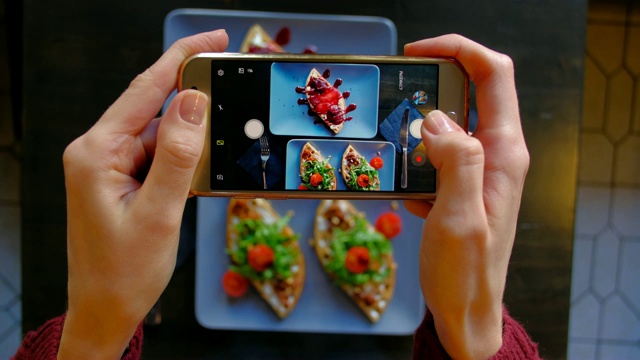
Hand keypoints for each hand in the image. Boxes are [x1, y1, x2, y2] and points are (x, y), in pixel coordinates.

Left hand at [58, 30, 227, 358]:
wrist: (105, 310)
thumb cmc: (123, 272)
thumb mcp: (158, 214)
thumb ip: (176, 156)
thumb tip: (194, 102)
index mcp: (97, 152)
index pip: (144, 91)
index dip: (181, 59)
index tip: (213, 40)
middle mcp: (100, 151)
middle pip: (154, 109)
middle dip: (194, 99)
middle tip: (232, 90)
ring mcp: (111, 167)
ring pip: (162, 135)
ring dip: (192, 139)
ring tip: (218, 152)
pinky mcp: (124, 181)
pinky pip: (160, 158)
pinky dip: (185, 160)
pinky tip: (203, 170)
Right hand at [404, 35, 528, 358]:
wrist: (466, 311)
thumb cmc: (465, 273)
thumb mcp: (458, 217)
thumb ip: (454, 161)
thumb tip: (434, 118)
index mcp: (503, 152)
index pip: (493, 75)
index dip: (459, 51)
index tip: (417, 53)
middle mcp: (495, 154)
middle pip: (469, 93)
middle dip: (429, 88)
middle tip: (393, 100)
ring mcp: (478, 169)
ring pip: (446, 125)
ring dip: (415, 130)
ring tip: (390, 149)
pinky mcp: (460, 185)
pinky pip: (435, 155)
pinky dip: (413, 161)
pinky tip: (402, 188)